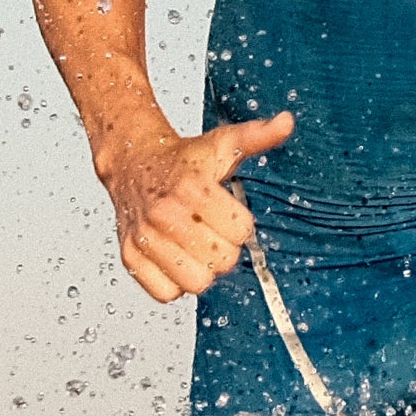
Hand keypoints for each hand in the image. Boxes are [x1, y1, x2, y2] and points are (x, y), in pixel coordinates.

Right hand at [105, 112, 290, 298]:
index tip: (229, 214)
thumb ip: (258, 136)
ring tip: (196, 247)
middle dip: (224, 249)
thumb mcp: (223, 144)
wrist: (132, 163)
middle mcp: (165, 213)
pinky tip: (176, 259)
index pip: (240, 231)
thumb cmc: (181, 159)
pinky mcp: (130, 256)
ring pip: (195, 283)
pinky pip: (165, 293)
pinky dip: (174, 283)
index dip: (240, 224)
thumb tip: (286, 122)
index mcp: (192, 187)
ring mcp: (145, 237)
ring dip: (201, 269)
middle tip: (212, 231)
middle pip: (222, 261)